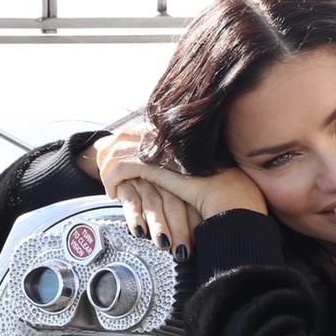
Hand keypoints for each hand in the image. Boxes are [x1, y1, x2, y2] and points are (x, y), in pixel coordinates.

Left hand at [94, 128, 266, 258]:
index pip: (142, 131)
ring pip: (118, 149)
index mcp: (181, 139)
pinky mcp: (154, 166)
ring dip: (107, 167)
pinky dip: (112, 179)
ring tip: (107, 183)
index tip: (115, 152)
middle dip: (109, 149)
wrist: (234, 205)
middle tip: (101, 164)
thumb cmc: (228, 199)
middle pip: (125, 134)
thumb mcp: (207, 180)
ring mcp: (162, 150)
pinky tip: (112, 192)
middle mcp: (170, 139)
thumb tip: (181, 178)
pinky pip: (121, 168)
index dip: (125, 140)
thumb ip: (190, 173)